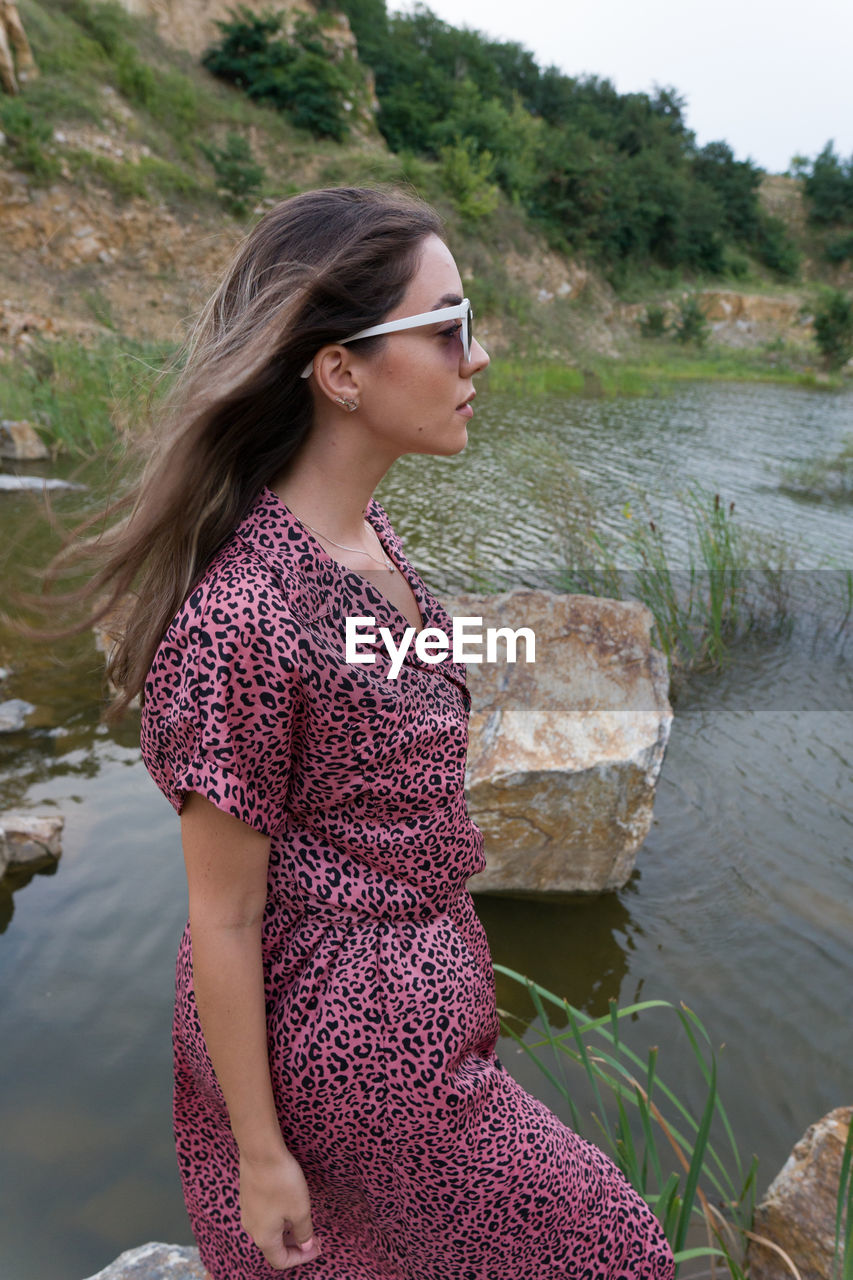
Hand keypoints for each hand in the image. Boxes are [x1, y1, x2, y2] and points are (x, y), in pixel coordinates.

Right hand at [239, 1148, 322, 1269]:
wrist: (260, 1152)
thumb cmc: (282, 1181)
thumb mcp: (300, 1209)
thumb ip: (304, 1232)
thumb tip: (306, 1246)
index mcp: (264, 1237)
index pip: (281, 1260)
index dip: (302, 1258)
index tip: (318, 1246)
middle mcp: (252, 1228)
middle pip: (274, 1247)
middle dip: (296, 1245)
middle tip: (315, 1236)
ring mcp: (247, 1212)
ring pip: (269, 1231)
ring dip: (287, 1231)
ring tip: (304, 1221)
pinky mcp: (248, 1197)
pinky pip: (264, 1216)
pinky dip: (279, 1218)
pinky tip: (290, 1204)